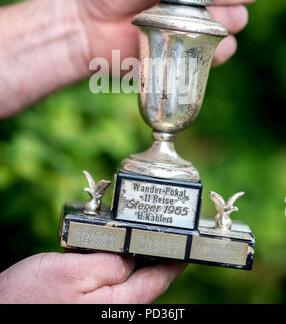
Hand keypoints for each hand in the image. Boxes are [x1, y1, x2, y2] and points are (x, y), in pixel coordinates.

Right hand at [0, 251, 184, 303]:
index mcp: (118, 304)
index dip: (175, 260)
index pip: (158, 280)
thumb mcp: (73, 270)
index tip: (188, 246)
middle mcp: (114, 310)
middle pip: (145, 281)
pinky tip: (110, 253)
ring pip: (128, 282)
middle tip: (162, 232)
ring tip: (138, 237)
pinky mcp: (87, 305)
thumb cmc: (30, 295)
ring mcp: (101, 309)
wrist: (1, 310)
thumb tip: (134, 256)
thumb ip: (110, 263)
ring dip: (134, 260)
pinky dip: (116, 266)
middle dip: (154, 257)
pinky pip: (111, 284)